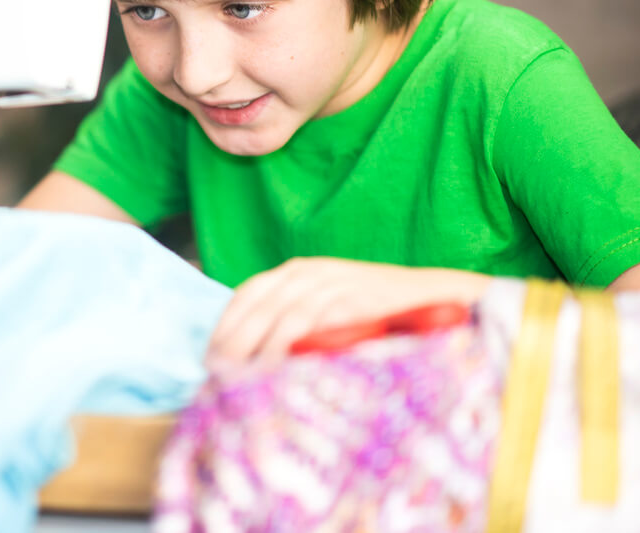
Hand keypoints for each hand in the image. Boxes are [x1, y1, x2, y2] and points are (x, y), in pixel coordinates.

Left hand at [206, 258, 490, 365]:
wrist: (442, 298)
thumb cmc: (386, 314)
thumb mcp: (335, 311)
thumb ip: (303, 325)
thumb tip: (265, 360)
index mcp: (297, 271)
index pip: (246, 296)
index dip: (224, 327)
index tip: (210, 359)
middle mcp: (306, 271)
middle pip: (252, 307)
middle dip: (229, 343)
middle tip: (215, 378)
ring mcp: (327, 281)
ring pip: (273, 316)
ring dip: (250, 349)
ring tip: (235, 380)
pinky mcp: (347, 297)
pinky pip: (303, 323)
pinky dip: (282, 347)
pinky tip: (269, 369)